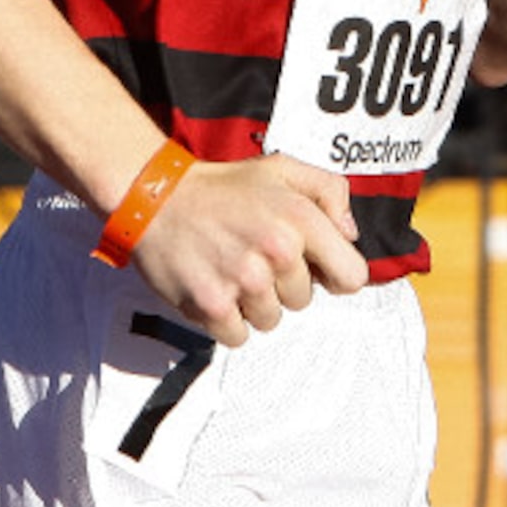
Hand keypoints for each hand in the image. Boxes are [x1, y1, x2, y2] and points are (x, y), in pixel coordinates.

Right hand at [128, 154, 368, 348]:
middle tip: (252, 255)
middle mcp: (276, 250)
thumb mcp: (281, 169)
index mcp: (299, 217)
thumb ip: (329, 191)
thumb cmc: (220, 188)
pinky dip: (227, 320)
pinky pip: (239, 337)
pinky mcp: (213, 305)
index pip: (352, 277)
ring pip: (272, 320)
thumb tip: (348, 235)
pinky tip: (215, 287)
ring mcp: (244, 280)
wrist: (155, 196)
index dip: (332, 272)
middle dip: (282, 283)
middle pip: (304, 300)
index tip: (310, 264)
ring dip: (253, 302)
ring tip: (230, 268)